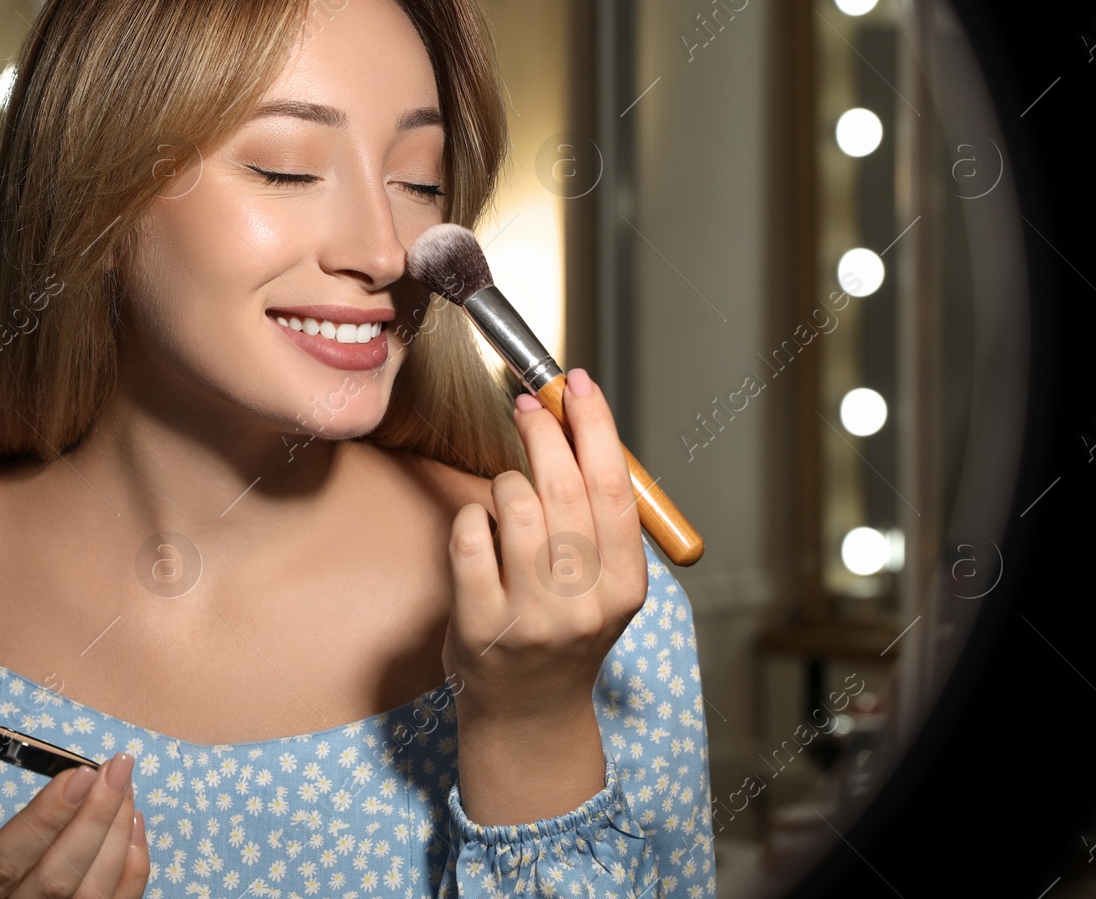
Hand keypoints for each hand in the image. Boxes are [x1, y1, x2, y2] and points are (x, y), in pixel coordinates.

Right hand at [0, 673, 149, 898]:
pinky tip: (133, 823)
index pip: (2, 866)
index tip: (81, 772)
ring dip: (117, 837)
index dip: (44, 822)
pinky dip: (132, 867)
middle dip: (95, 820)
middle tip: (119, 767)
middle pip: (56, 882)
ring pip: (90, 896)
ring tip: (125, 786)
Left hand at [442, 366, 648, 725]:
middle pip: (565, 488)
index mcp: (626, 585)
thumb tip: (575, 418)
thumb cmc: (566, 626)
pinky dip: (471, 518)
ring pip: (514, 504)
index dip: (595, 425)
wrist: (529, 711)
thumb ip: (598, 514)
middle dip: (543, 429)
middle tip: (526, 402)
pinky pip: (469, 536)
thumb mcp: (604, 582)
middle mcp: (585, 603)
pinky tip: (479, 530)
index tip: (576, 383)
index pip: (614, 486)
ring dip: (506, 481)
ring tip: (509, 495)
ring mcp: (532, 617)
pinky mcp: (480, 623)